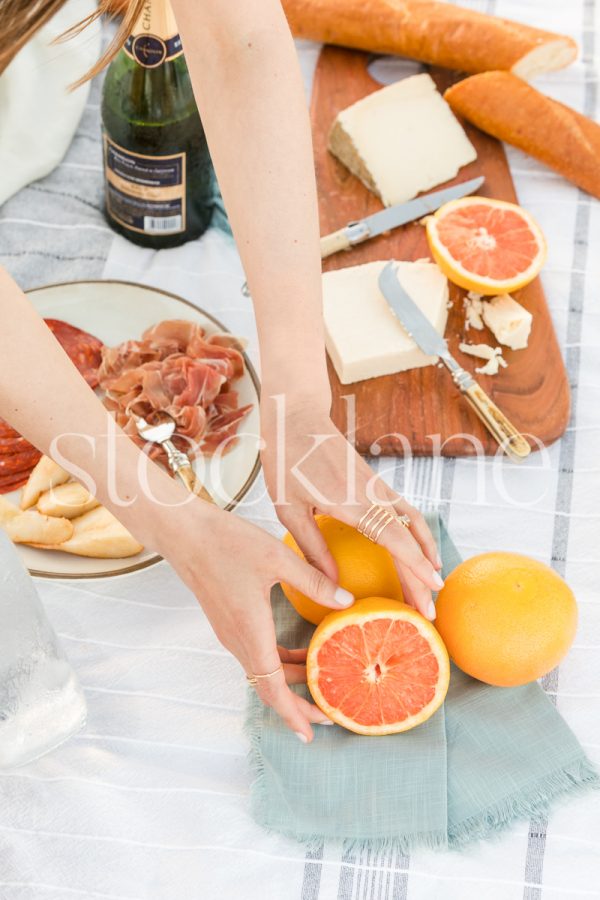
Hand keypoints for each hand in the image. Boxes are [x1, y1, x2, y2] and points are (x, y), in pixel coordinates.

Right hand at [156, 498, 352, 742]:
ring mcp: (230, 631)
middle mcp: (237, 639)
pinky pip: (255, 652)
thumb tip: (347, 602)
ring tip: (319, 681)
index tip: (311, 733)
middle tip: (328, 713)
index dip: (292, 713)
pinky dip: (277, 661)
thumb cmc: (227, 542)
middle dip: (297, 704)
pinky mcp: (227, 620)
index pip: (273, 687)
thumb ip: (315, 582)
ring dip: (288, 681)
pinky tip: (297, 651)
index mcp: (250, 632)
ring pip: (262, 669)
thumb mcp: (278, 558)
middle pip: (268, 686)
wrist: (184, 532)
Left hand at [260, 396, 443, 620]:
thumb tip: (333, 584)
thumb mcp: (288, 510)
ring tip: (432, 581)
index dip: (415, 568)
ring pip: (413, 522)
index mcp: (351, 502)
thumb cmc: (286, 460)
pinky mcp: (374, 481)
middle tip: (430, 609)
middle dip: (424, 575)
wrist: (296, 415)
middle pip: (410, 539)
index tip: (431, 590)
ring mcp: (376, 486)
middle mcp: (372, 494)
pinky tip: (414, 548)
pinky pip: (404, 510)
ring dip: (426, 552)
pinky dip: (415, 533)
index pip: (394, 540)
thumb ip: (313, 547)